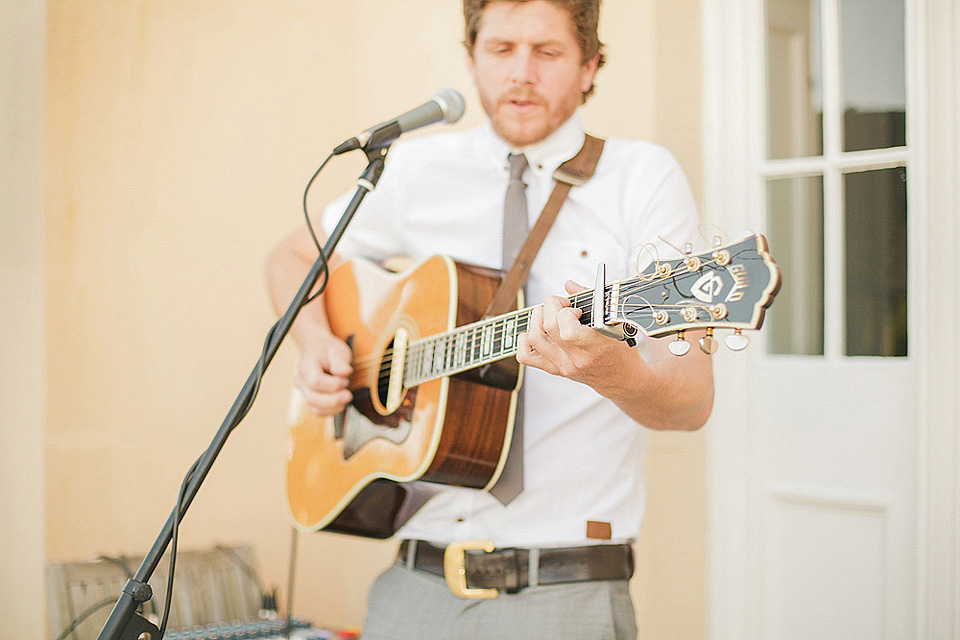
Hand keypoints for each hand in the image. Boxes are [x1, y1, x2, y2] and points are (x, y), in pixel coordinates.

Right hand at [294, 333, 353, 415]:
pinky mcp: (310, 399)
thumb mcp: (337, 350)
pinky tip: (340, 403)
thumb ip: (340, 361)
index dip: (333, 385)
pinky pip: (318, 412)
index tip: (345, 379)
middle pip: (313, 398)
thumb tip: (345, 372)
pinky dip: (331, 411)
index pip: (315, 381)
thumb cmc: (328, 351)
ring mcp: (303, 391)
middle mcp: (301, 380)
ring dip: (334, 407)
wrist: (318, 350)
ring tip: (346, 397)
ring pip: (315, 408)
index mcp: (306, 366)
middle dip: (334, 400)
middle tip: (349, 395)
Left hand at [516, 280, 633, 393]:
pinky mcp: (554, 369)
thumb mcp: (615, 323)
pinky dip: (525, 339)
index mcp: (595, 347)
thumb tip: (569, 285)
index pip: (568, 331)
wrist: (621, 378)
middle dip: (552, 306)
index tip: (576, 310)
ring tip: (550, 314)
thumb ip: (592, 300)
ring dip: (537, 318)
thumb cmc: (620, 350)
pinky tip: (538, 331)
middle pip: (548, 327)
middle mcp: (577, 359)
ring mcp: (563, 366)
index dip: (567, 312)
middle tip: (562, 305)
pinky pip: (525, 356)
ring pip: (534, 337)